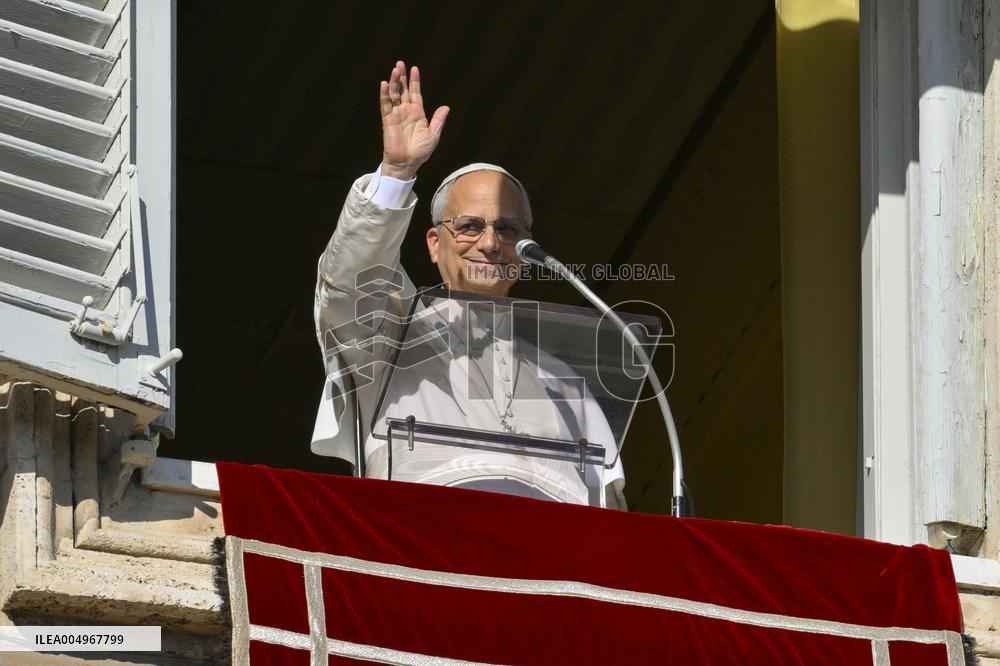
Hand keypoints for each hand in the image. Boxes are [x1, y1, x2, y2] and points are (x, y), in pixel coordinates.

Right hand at [379, 60, 448, 179]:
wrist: (407, 163)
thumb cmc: (420, 151)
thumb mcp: (433, 135)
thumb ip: (438, 120)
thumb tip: (446, 107)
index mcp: (418, 114)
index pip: (415, 93)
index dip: (414, 81)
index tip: (414, 68)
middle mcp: (406, 111)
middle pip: (403, 90)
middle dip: (402, 77)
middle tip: (400, 63)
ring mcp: (396, 114)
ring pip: (394, 94)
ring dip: (394, 81)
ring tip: (395, 69)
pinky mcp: (388, 120)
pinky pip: (385, 105)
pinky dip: (384, 94)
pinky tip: (384, 84)